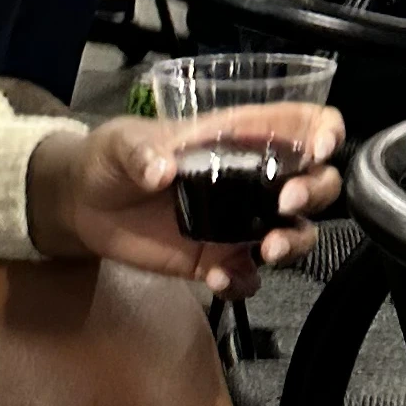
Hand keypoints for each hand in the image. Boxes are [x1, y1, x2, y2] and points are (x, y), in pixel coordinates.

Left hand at [25, 101, 347, 292]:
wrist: (82, 205)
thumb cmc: (109, 157)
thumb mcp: (120, 143)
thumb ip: (141, 152)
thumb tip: (161, 169)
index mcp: (239, 136)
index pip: (302, 123)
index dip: (324, 131)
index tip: (318, 150)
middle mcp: (251, 179)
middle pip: (316, 181)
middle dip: (315, 191)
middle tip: (286, 203)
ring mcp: (240, 222)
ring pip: (297, 232)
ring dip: (294, 242)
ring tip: (267, 251)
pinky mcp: (218, 259)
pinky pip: (249, 276)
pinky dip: (243, 281)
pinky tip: (218, 279)